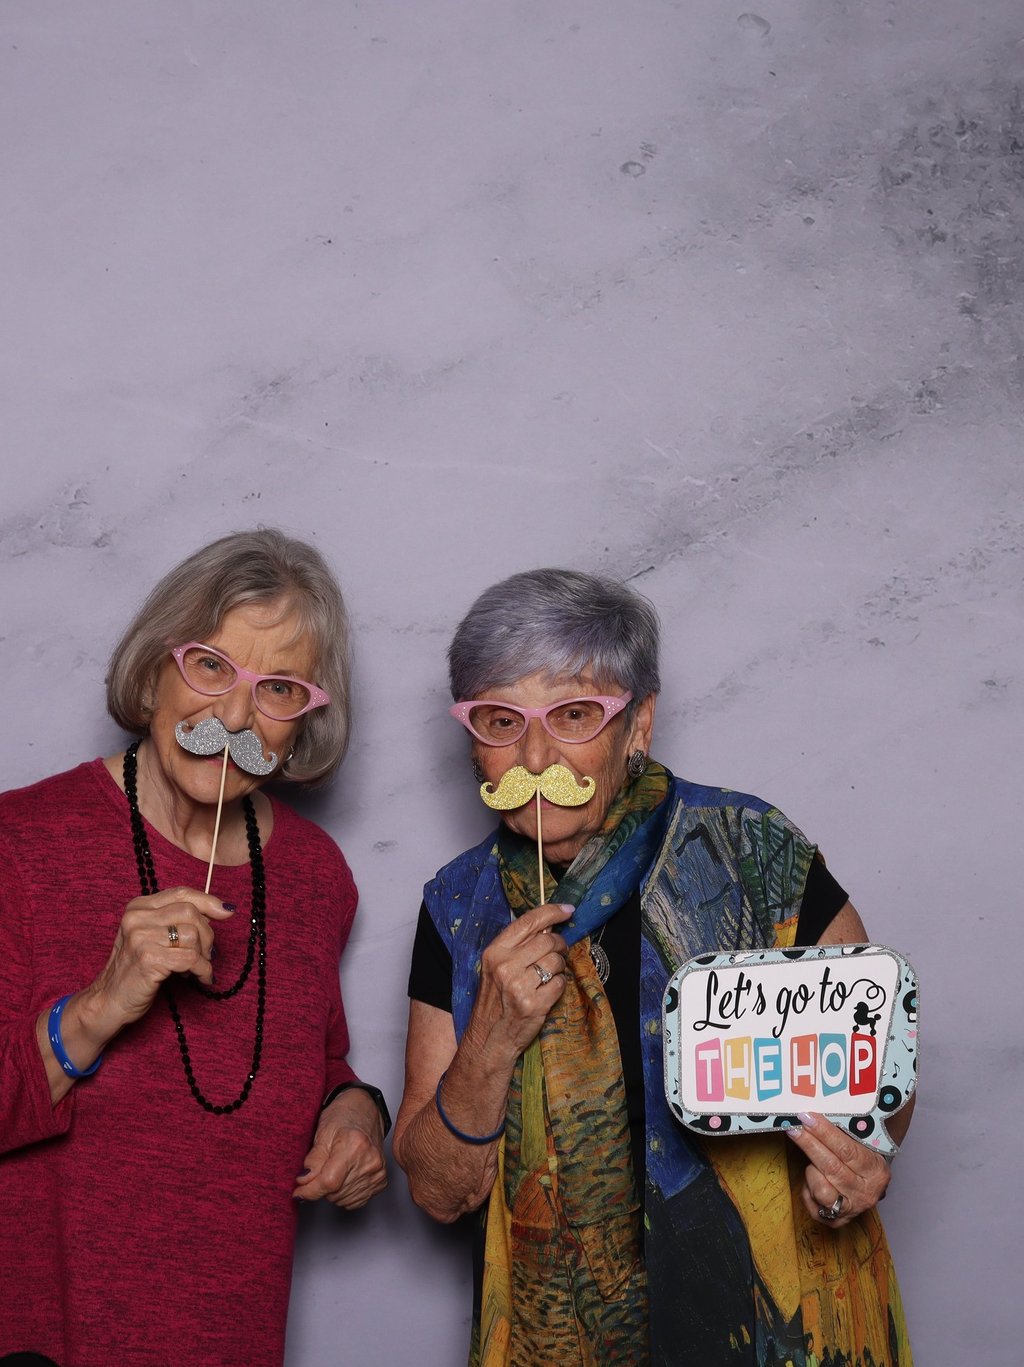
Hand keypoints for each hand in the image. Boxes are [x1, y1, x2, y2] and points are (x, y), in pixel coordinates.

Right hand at [86, 887, 235, 1032]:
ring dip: (203, 956)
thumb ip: (175, 920)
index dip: (208, 901)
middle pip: (191, 913)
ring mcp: (140, 938)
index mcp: (138, 907)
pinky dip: (203, 970)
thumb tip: (221, 910)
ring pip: (193, 935)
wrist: (108, 1001)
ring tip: (195, 968)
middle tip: (206, 954)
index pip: (181, 893)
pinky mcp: (148, 959)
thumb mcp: (151, 937)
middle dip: (207, 935)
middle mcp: (137, 918)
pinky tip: (201, 979)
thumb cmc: (135, 970)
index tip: (227, 912)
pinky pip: (191, 959)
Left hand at [293, 1089, 387, 1207]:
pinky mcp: (381, 1181)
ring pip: (343, 1200)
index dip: (310, 1190)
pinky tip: (344, 1176)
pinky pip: (355, 1201)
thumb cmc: (343, 1116)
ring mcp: (378, 1172)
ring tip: (333, 1169)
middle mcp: (370, 1160)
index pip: (329, 1182)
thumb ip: (313, 1160)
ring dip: (332, 1191)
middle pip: (335, 1193)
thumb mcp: (322, 1132)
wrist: (365, 1112)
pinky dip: (344, 1194)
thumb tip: (304, 1182)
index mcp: (355, 1144)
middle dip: (320, 1187)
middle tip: (320, 1169)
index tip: (299, 1191)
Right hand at [467, 902, 571, 1060]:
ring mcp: (520, 986)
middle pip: (547, 940)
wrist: (488, 1039)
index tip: (567, 910)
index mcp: (494, 952)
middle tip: (557, 951)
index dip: (552, 912)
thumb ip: (518, 946)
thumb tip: (548, 925)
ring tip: (547, 976)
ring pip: (556, 961)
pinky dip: (559, 985)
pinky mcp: (534, 1004)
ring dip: (558, 967)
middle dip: (559, 944)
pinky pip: (560, 983)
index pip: (528, 921)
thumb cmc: (494, 1002)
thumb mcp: (495, 968)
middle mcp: (505, 966)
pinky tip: (547, 992)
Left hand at [786, 1112, 891, 1227]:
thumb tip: (812, 1116)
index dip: (824, 1133)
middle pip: (832, 1168)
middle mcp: (866, 1194)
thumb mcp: (861, 1145)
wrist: (868, 1188)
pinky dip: (808, 1189)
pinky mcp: (836, 1221)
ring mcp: (852, 1210)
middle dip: (810, 1145)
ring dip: (811, 1172)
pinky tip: (813, 1179)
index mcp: (876, 1172)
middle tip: (794, 1128)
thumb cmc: (859, 1160)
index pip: (847, 1150)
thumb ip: (842, 1134)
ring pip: (821, 1189)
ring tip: (813, 1163)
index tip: (807, 1118)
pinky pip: (813, 1205)